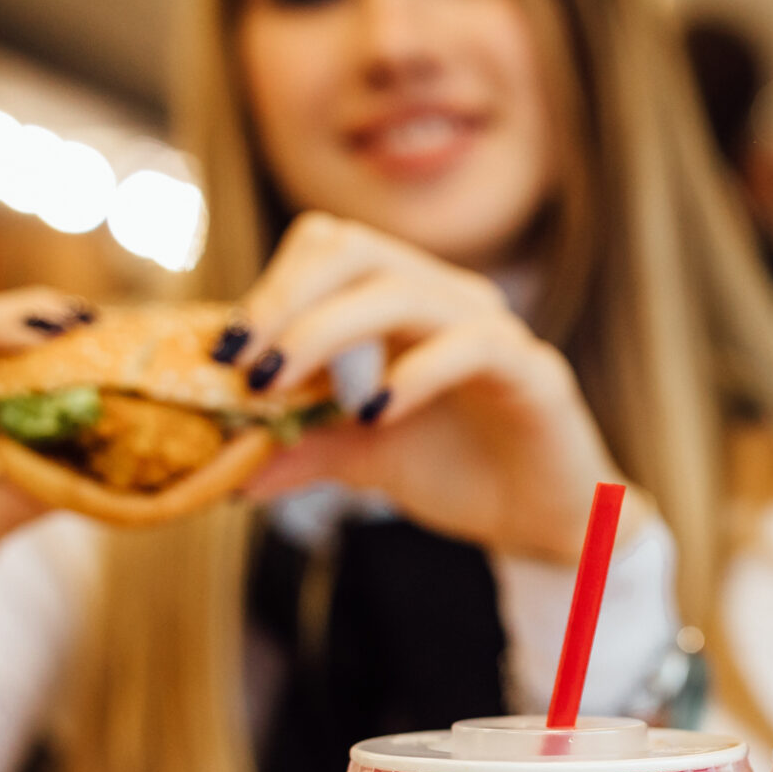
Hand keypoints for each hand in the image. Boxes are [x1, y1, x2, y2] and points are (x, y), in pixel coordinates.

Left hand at [217, 212, 629, 561]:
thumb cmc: (464, 472)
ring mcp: (491, 327)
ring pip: (399, 291)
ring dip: (325, 333)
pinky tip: (376, 414)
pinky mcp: (531, 370)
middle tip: (245, 363)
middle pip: (352, 248)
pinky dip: (413, 374)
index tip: (225, 354)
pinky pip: (471, 345)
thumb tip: (230, 472)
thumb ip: (305, 450)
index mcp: (403, 300)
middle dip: (284, 299)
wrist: (547, 523)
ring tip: (283, 387)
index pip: (326, 248)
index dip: (268, 288)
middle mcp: (445, 296)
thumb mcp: (366, 458)